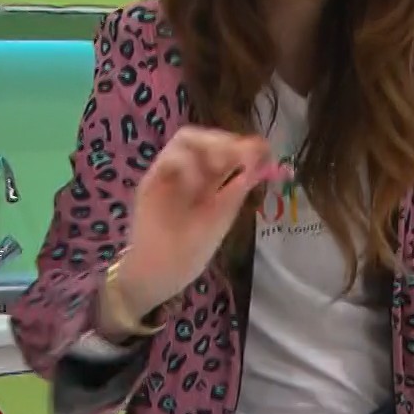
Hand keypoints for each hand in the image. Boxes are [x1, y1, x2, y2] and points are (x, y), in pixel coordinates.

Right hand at [117, 126, 284, 316]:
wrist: (161, 275)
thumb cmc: (190, 251)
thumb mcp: (222, 215)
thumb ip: (239, 188)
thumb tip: (263, 163)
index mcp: (206, 179)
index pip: (223, 148)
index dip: (243, 144)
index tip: (263, 148)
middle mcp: (187, 171)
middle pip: (204, 137)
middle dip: (227, 141)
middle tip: (244, 156)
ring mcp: (168, 174)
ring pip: (185, 139)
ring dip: (208, 145)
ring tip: (222, 163)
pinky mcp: (150, 182)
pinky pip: (168, 158)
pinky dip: (187, 164)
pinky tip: (197, 183)